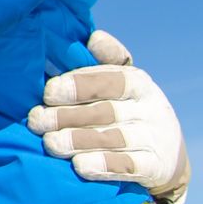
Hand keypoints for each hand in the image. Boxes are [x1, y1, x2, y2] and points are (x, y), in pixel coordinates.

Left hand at [29, 30, 190, 203]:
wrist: (167, 156)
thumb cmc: (128, 109)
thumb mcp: (122, 83)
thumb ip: (105, 61)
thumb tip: (93, 36)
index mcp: (138, 83)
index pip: (111, 79)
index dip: (79, 85)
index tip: (49, 92)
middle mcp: (150, 109)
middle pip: (105, 111)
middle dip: (66, 116)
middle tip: (36, 121)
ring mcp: (155, 139)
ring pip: (113, 139)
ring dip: (78, 141)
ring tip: (50, 143)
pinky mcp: (155, 167)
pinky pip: (127, 166)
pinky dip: (103, 165)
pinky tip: (79, 166)